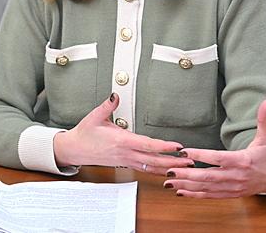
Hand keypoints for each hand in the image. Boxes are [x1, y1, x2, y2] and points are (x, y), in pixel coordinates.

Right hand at [53, 93, 192, 174]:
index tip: (177, 146)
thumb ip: (107, 105)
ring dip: (167, 167)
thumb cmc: (85, 133)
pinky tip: (165, 170)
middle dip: (172, 160)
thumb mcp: (94, 116)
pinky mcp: (124, 163)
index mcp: (121, 141)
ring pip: (150, 167)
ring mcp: (125, 160)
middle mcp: (125, 153)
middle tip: (189, 159)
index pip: (147, 145)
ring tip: (183, 166)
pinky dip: (156, 170)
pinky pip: (144, 169)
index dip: (163, 146)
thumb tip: (115, 94)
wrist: (75, 149)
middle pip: (153, 159)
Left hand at [164, 100, 265, 197]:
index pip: (218, 158)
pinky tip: (180, 191)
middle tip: (169, 170)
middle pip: (208, 176)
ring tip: (169, 182)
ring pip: (207, 188)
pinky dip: (195, 195)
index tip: (184, 151)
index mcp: (242, 160)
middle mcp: (236, 176)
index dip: (201, 155)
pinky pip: (211, 196)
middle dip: (187, 173)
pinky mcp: (231, 194)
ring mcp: (233, 187)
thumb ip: (263, 119)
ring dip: (187, 185)